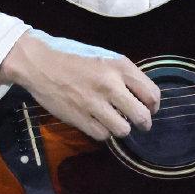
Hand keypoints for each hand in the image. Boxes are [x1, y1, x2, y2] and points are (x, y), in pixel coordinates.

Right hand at [0, 30, 160, 142]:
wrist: (40, 64)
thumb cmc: (74, 59)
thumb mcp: (105, 58)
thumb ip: (124, 75)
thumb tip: (142, 96)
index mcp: (120, 67)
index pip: (152, 94)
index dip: (154, 106)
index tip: (150, 109)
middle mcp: (111, 85)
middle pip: (141, 116)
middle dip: (144, 123)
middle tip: (141, 124)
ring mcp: (94, 103)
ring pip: (123, 129)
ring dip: (122, 129)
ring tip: (116, 123)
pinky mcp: (79, 118)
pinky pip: (102, 135)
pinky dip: (103, 132)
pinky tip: (99, 124)